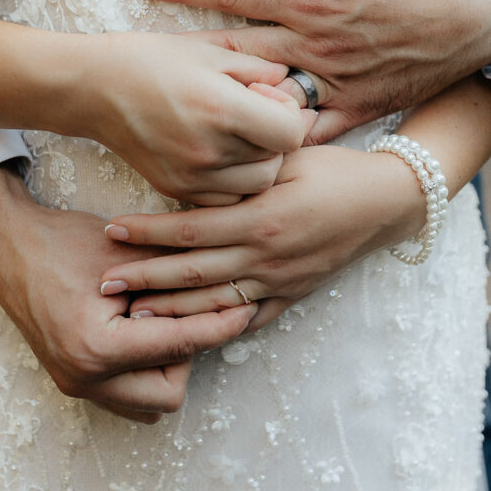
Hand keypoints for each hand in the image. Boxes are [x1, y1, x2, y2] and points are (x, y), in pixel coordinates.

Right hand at [0, 165, 257, 421]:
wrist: (7, 245)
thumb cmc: (63, 241)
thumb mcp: (127, 252)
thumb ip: (177, 275)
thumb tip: (231, 279)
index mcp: (98, 348)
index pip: (180, 346)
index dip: (220, 326)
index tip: (247, 309)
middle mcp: (85, 377)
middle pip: (168, 392)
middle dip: (190, 354)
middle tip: (194, 311)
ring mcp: (75, 384)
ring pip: (148, 401)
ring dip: (168, 366)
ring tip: (168, 318)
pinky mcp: (73, 380)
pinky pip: (126, 393)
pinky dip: (146, 368)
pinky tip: (149, 328)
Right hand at [74, 32, 313, 204]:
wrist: (93, 89)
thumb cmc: (150, 61)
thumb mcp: (210, 51)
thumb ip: (259, 69)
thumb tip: (290, 84)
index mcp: (222, 110)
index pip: (290, 133)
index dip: (291, 114)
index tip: (270, 97)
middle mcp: (210, 151)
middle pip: (277, 162)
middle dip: (278, 138)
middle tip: (258, 114)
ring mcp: (191, 177)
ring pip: (256, 186)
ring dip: (260, 163)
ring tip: (241, 135)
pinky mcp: (176, 190)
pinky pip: (226, 199)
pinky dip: (234, 182)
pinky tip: (222, 154)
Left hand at [100, 145, 424, 329]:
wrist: (387, 202)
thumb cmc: (337, 170)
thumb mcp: (291, 158)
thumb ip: (246, 170)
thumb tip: (200, 169)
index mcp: (261, 218)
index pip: (190, 230)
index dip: (147, 232)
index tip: (112, 230)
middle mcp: (266, 256)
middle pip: (192, 273)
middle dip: (144, 278)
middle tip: (104, 281)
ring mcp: (280, 281)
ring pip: (215, 302)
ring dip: (171, 310)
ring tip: (133, 313)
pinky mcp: (293, 294)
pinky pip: (249, 317)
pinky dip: (217, 325)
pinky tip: (191, 332)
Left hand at [141, 0, 490, 142]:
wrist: (473, 17)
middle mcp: (314, 44)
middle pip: (236, 48)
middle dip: (187, 51)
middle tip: (144, 59)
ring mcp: (334, 81)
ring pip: (265, 96)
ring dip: (223, 102)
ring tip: (180, 110)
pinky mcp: (356, 108)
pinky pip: (310, 130)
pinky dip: (278, 142)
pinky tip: (245, 152)